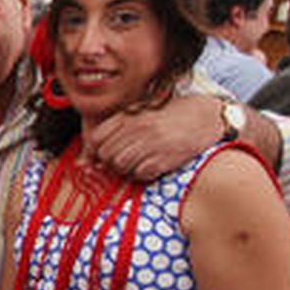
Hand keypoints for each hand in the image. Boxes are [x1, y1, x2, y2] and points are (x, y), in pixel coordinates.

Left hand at [82, 94, 222, 180]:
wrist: (205, 117)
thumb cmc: (170, 116)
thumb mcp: (140, 116)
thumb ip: (114, 132)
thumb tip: (84, 162)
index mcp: (129, 116)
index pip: (95, 138)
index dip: (93, 151)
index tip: (99, 156)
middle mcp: (138, 129)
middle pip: (106, 155)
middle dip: (111, 161)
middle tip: (125, 158)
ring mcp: (151, 144)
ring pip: (121, 166)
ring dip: (127, 169)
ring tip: (140, 160)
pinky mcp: (164, 159)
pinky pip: (140, 174)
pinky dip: (143, 174)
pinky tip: (152, 165)